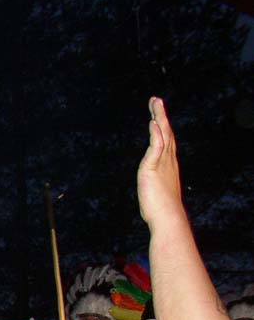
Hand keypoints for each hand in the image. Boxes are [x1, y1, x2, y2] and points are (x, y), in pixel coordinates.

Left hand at [138, 97, 186, 232]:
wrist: (168, 219)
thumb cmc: (161, 212)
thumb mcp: (157, 194)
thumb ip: (154, 187)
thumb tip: (151, 192)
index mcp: (167, 166)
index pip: (164, 142)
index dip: (161, 128)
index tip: (157, 117)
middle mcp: (167, 161)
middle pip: (165, 133)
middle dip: (160, 116)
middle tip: (156, 101)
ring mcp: (162, 164)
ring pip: (162, 135)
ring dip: (158, 118)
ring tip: (155, 103)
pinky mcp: (153, 168)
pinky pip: (156, 147)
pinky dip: (155, 134)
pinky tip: (153, 123)